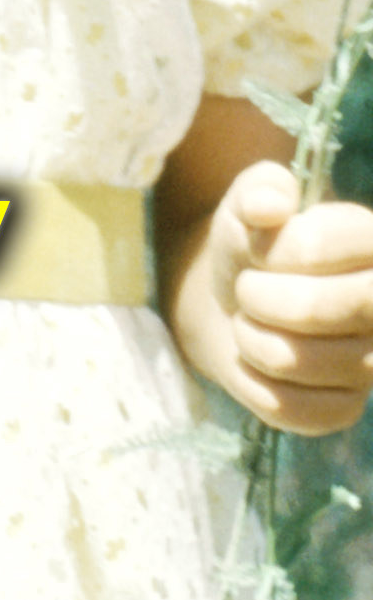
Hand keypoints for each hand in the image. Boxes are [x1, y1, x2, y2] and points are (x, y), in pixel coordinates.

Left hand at [203, 161, 372, 433]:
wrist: (240, 303)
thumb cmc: (255, 246)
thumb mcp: (248, 205)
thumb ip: (258, 190)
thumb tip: (270, 204)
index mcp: (371, 242)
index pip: (317, 245)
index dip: (273, 250)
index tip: (257, 248)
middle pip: (324, 309)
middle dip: (260, 296)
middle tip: (247, 289)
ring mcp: (371, 364)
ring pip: (294, 360)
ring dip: (249, 337)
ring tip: (249, 320)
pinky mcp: (343, 409)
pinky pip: (286, 406)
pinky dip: (251, 380)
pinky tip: (256, 359)